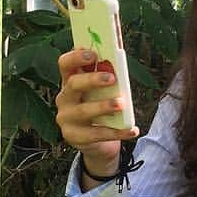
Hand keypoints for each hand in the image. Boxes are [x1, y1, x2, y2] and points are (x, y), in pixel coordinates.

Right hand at [55, 48, 138, 176]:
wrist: (95, 142)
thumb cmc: (99, 108)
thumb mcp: (100, 92)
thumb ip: (105, 78)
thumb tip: (117, 63)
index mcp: (69, 81)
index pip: (65, 64)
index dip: (76, 57)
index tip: (93, 54)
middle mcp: (64, 98)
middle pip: (73, 84)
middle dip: (92, 79)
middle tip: (112, 78)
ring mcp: (66, 119)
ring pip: (83, 111)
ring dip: (103, 106)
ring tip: (121, 104)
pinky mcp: (74, 137)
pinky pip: (97, 134)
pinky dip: (117, 132)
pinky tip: (132, 130)